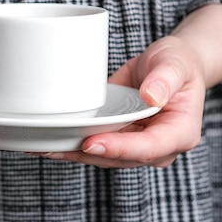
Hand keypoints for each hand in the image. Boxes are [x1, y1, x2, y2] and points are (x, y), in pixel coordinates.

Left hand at [38, 4, 221, 167]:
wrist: (170, 65)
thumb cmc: (178, 64)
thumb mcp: (176, 63)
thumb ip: (165, 79)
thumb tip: (150, 96)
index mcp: (180, 133)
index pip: (148, 148)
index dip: (119, 148)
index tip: (92, 144)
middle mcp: (158, 147)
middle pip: (120, 158)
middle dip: (86, 154)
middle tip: (54, 147)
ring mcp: (136, 144)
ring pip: (103, 156)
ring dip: (73, 153)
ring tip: (41, 147)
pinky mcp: (119, 138)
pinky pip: (96, 145)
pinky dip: (72, 145)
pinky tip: (47, 142)